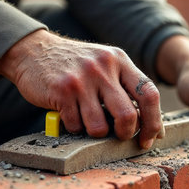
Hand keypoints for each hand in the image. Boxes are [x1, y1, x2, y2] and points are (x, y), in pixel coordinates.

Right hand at [0, 29, 163, 148]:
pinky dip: (74, 127)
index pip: (149, 94)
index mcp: (119, 60)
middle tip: (119, 136)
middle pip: (128, 115)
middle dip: (125, 133)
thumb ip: (125, 87)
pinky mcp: (61, 91)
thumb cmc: (75, 64)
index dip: (154, 122)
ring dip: (95, 132)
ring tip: (87, 120)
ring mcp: (82, 79)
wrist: (34, 50)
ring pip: (100, 127)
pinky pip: (76, 125)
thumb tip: (149, 123)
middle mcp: (103, 67)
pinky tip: (69, 114)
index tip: (148, 138)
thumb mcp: (104, 63)